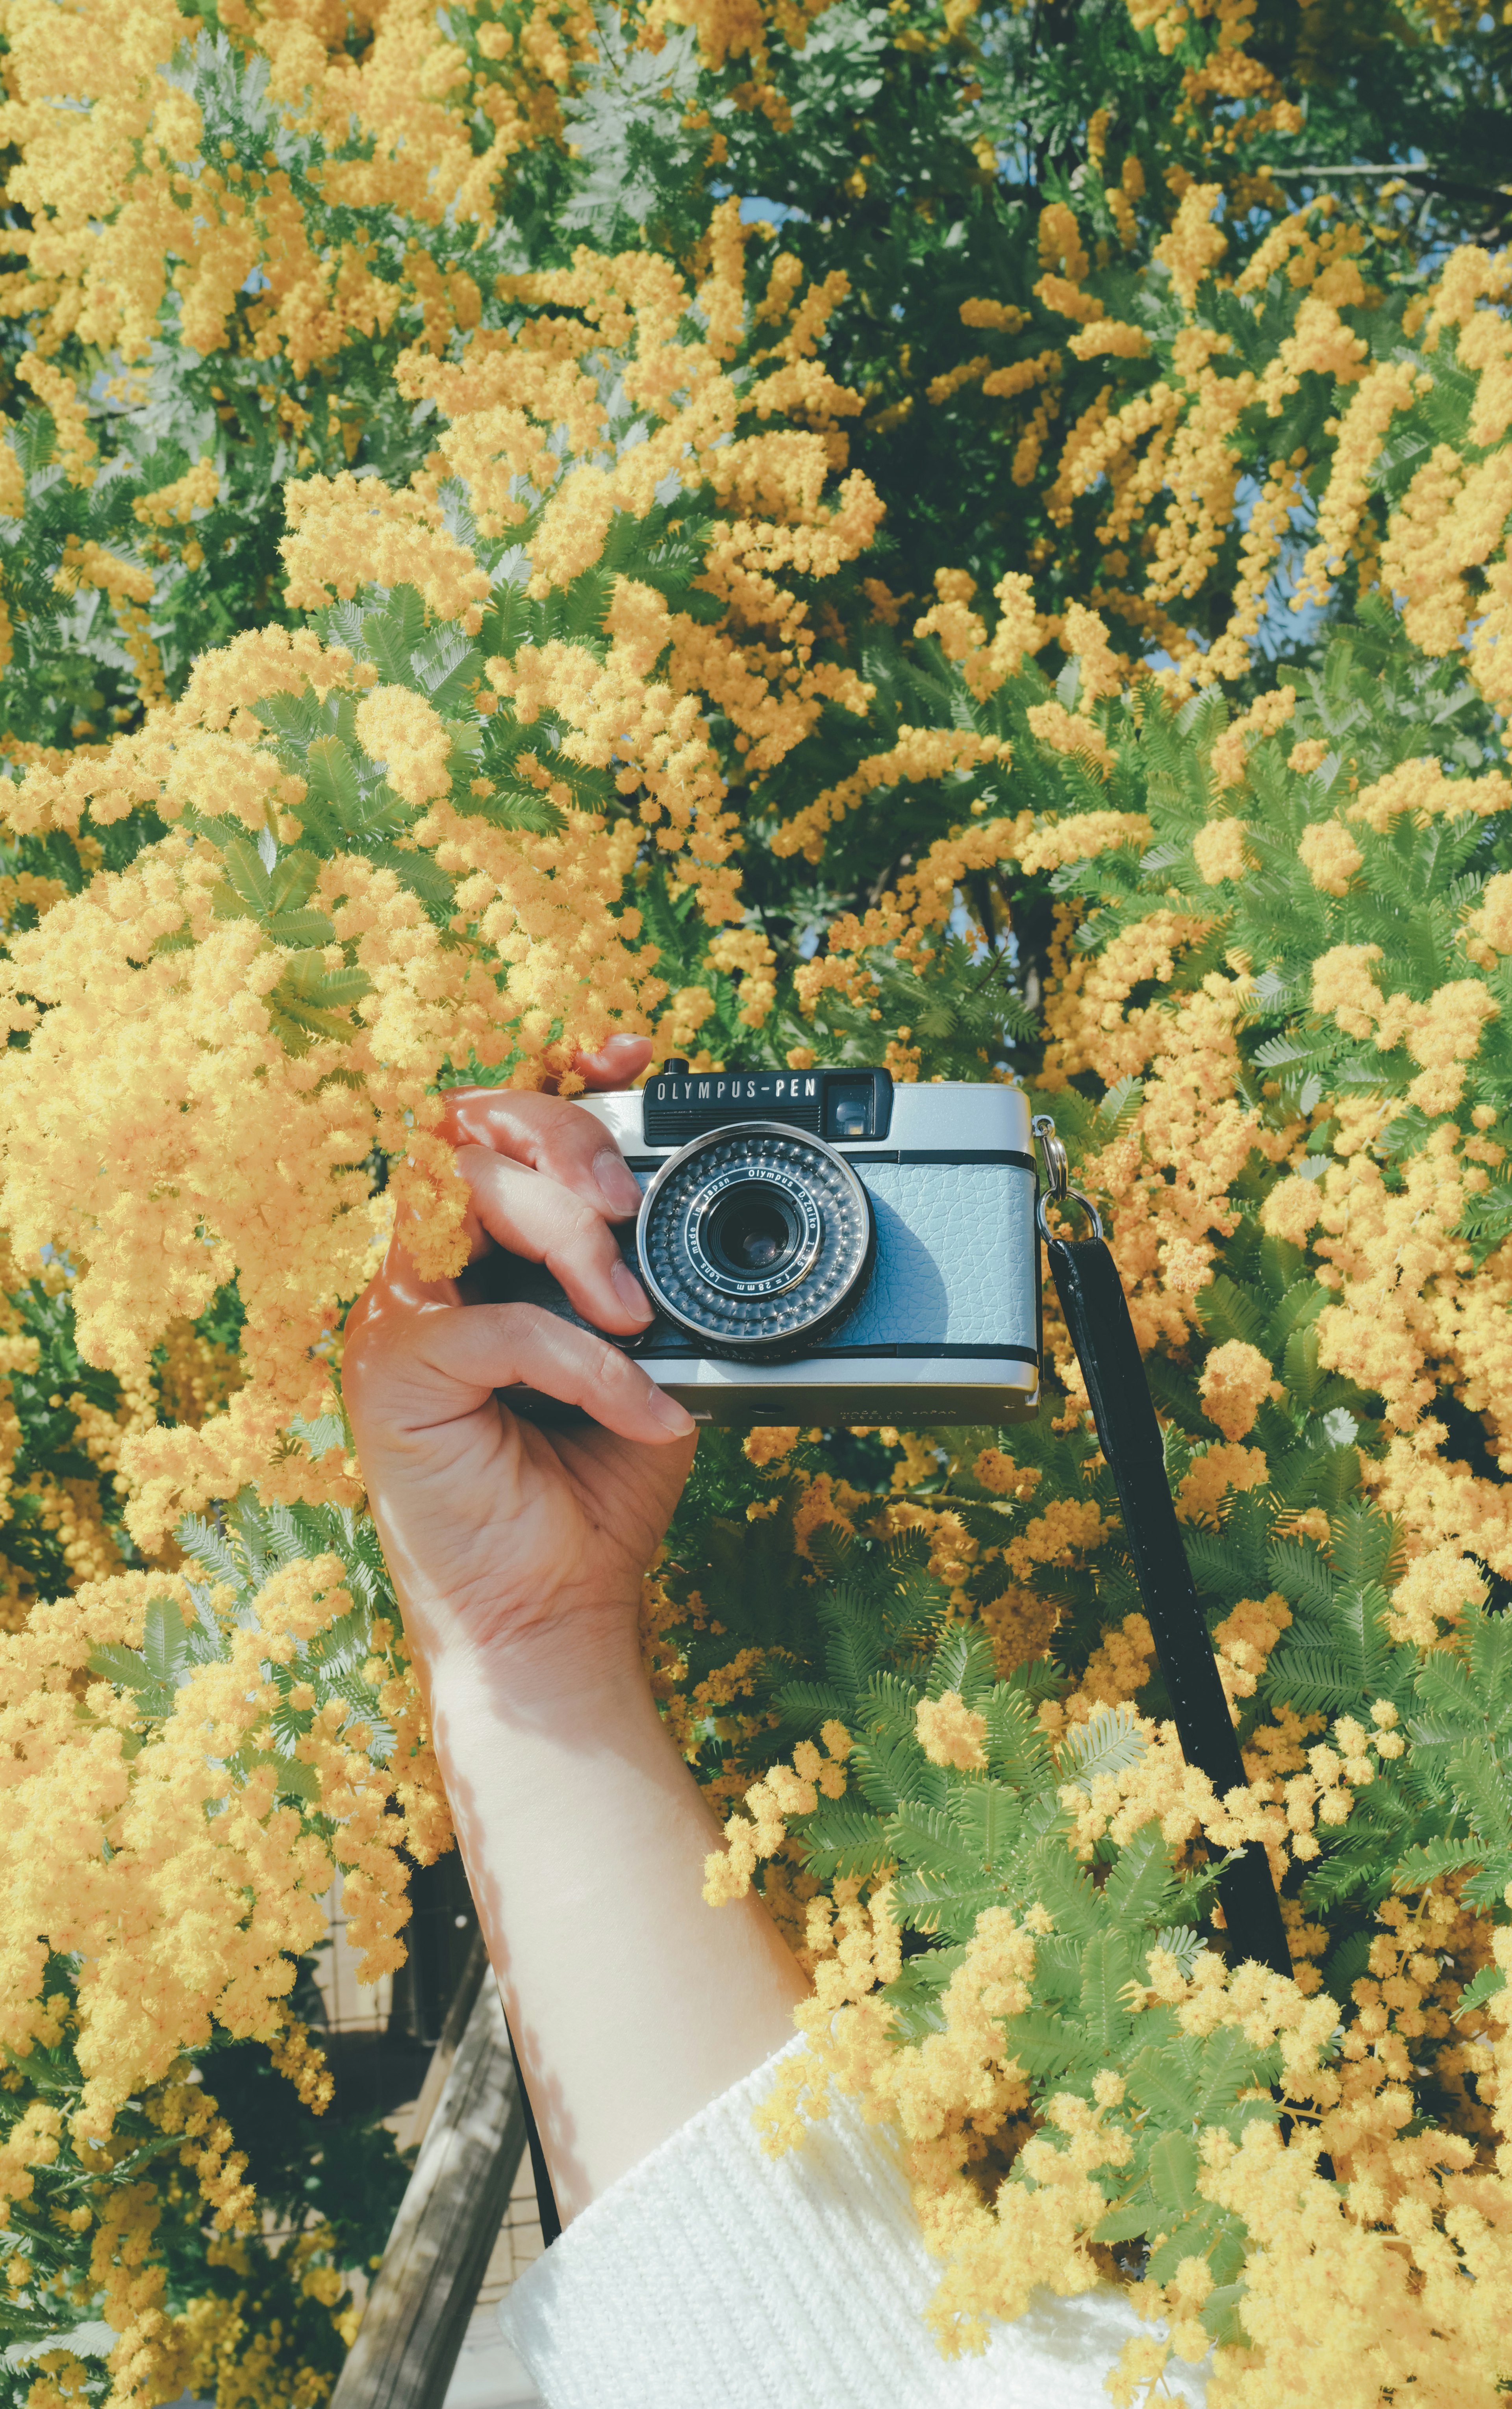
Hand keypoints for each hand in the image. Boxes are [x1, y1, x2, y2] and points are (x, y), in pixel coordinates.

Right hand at [343, 1039, 804, 2216]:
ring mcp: (400, 1310)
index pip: (506, 1116)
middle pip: (469, 1126)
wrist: (558, 1605)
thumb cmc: (598, 1482)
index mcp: (490, 1241)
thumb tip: (733, 1209)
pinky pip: (489, 1327)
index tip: (635, 1052)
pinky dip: (581, 1361)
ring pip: (453, 1194)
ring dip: (562, 1232)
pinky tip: (644, 1407)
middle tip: (636, 1204)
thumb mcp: (658, 1356)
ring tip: (637, 1307)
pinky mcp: (393, 1373)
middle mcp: (432, 1259)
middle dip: (562, 1137)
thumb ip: (667, 1280)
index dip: (564, 1066)